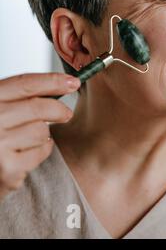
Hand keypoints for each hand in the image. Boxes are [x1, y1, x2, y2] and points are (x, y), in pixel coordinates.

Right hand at [0, 73, 79, 200]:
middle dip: (59, 110)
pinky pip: (42, 151)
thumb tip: (62, 84)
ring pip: (42, 130)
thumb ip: (17, 98)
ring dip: (44, 134)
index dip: (52, 81)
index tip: (73, 82)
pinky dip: (41, 150)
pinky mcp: (8, 168)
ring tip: (29, 139)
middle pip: (39, 107)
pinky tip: (27, 153)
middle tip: (66, 114)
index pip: (25, 83)